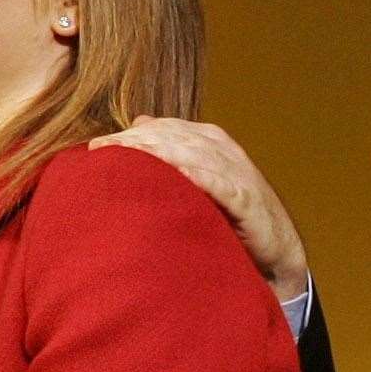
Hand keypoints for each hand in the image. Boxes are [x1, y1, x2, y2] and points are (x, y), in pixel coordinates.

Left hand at [90, 118, 308, 299]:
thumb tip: (140, 121)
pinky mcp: (247, 198)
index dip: (130, 135)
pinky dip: (198, 176)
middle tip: (102, 150)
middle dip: (136, 141)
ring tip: (126, 155)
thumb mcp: (197, 177)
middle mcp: (223, 150)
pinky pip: (219, 183)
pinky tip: (176, 175)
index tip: (96, 146)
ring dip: (158, 153)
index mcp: (208, 141)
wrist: (274, 250)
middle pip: (173, 137)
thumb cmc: (227, 216)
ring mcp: (236, 172)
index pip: (164, 128)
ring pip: (192, 153)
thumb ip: (171, 150)